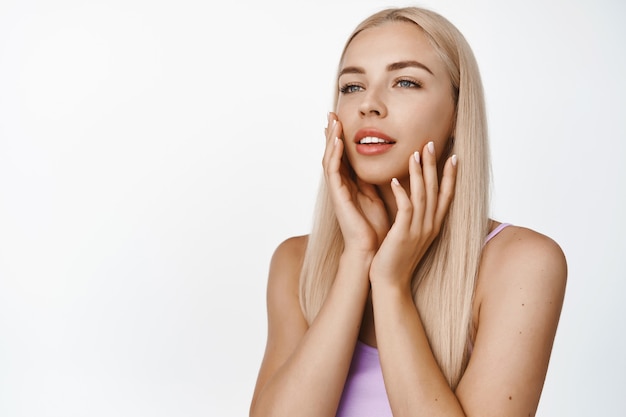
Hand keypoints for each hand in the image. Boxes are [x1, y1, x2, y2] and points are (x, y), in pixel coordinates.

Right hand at [322, 113, 388, 253]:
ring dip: (330, 139)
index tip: (341, 119)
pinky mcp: (337, 196)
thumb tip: (381, 162)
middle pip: (332, 154)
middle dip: (331, 133)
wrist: (370, 249)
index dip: (340, 138)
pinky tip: (336, 141)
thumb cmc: (374, 227)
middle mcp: (340, 185)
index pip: (343, 156)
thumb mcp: (375, 196)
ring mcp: (337, 190)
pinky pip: (333, 171)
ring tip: (332, 120)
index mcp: (349, 184)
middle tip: (331, 113)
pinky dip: (334, 154)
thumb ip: (372, 180)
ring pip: (329, 159)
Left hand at [369, 141, 457, 288]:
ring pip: (422, 196)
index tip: (453, 156)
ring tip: (414, 153)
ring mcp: (418, 230)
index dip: (450, 176)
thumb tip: (413, 199)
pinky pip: (406, 209)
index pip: (446, 196)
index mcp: (433, 225)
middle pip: (435, 190)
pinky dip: (402, 193)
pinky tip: (395, 180)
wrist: (391, 283)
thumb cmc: (397, 258)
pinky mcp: (403, 235)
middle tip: (430, 143)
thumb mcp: (410, 234)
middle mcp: (430, 226)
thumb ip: (414, 217)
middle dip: (434, 165)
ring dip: (419, 173)